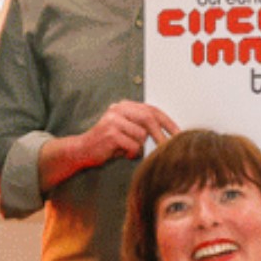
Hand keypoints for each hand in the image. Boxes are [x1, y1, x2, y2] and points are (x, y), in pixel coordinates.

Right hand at [40, 102, 179, 189]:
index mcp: (124, 106)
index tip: (179, 133)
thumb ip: (141, 125)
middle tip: (168, 146)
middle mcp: (118, 109)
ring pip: (141, 135)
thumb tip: (168, 132)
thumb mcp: (125, 129)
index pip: (152, 110)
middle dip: (161, 134)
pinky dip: (131, 153)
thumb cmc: (106, 143)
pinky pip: (133, 146)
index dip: (168, 122)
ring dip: (139, 147)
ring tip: (127, 150)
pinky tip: (121, 154)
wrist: (81, 150)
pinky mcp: (110, 133)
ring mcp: (113, 120)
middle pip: (149, 118)